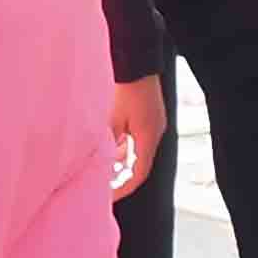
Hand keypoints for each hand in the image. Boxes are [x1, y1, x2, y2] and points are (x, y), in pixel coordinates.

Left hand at [105, 71, 165, 193]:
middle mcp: (155, 132)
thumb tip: (103, 164)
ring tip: (102, 162)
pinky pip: (138, 137)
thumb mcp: (111, 119)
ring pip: (138, 149)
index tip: (110, 197)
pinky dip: (125, 143)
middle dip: (121, 174)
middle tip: (103, 182)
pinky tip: (110, 141)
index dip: (124, 188)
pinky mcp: (150, 115)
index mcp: (147, 137)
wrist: (136, 61)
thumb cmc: (124, 88)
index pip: (139, 173)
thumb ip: (108, 143)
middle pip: (140, 162)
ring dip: (122, 158)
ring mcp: (154, 123)